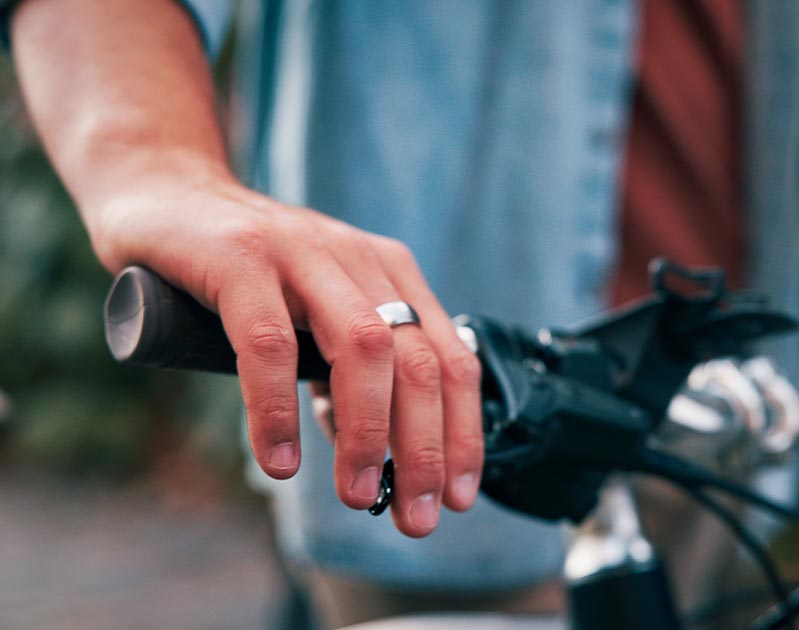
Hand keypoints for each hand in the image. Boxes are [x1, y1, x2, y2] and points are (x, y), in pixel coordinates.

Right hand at [94, 167, 482, 536]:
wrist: (166, 194)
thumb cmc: (247, 274)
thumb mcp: (314, 323)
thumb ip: (346, 377)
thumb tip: (374, 454)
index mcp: (392, 275)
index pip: (452, 360)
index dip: (463, 432)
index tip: (459, 498)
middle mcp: (360, 260)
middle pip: (419, 361)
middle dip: (426, 449)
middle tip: (416, 518)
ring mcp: (304, 252)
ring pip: (363, 348)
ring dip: (368, 434)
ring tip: (356, 495)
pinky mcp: (240, 258)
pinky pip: (269, 343)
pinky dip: (278, 408)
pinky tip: (280, 460)